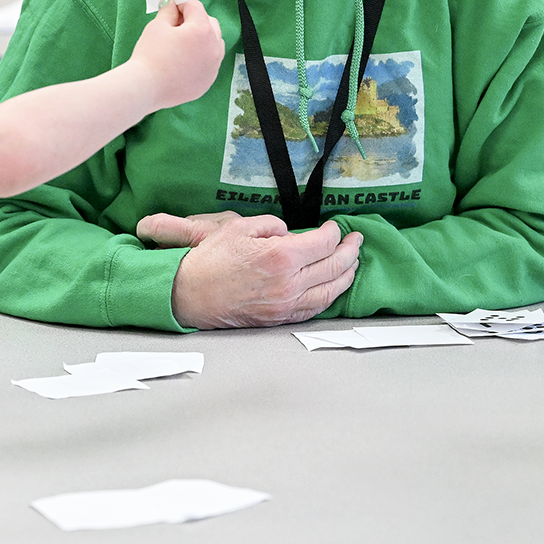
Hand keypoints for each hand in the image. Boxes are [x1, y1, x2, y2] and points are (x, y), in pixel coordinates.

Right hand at [127, 0, 225, 109]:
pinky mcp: (208, 81)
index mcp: (202, 30)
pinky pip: (209, 63)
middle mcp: (213, 47)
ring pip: (214, 44)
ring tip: (181, 44)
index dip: (182, 5)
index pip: (196, 7)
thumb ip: (168, 12)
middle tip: (176, 25)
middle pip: (210, 24)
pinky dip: (201, 58)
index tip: (171, 9)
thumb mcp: (157, 26)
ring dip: (202, 39)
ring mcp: (213, 66)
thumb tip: (172, 5)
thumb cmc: (150, 55)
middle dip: (195, 20)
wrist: (146, 88)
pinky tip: (183, 62)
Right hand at [136, 211, 360, 327]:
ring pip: (330, 291)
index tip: (335, 227)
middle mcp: (288, 283)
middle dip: (350, 251)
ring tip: (353, 264)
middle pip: (334, 266)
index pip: (323, 243)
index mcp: (281, 256)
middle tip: (356, 241)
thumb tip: (290, 232)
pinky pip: (314, 309)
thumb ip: (271, 225)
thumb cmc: (208, 260)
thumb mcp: (238, 227)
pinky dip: (329, 297)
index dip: (334, 233)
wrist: (187, 295)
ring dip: (346, 275)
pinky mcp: (279, 318)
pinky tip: (333, 288)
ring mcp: (285, 304)